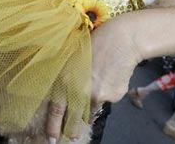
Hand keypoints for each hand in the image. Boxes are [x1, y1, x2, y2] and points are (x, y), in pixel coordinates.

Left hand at [44, 15, 140, 142]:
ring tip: (98, 84)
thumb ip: (66, 79)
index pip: (56, 110)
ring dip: (91, 105)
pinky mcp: (113, 96)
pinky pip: (107, 100)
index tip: (52, 139)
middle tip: (72, 137)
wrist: (122, 40)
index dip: (53, 127)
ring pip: (91, 110)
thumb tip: (63, 97)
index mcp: (66, 81)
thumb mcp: (72, 59)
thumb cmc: (94, 43)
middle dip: (72, 131)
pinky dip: (107, 93)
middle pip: (74, 119)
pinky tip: (111, 76)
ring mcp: (98, 96)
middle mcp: (80, 92)